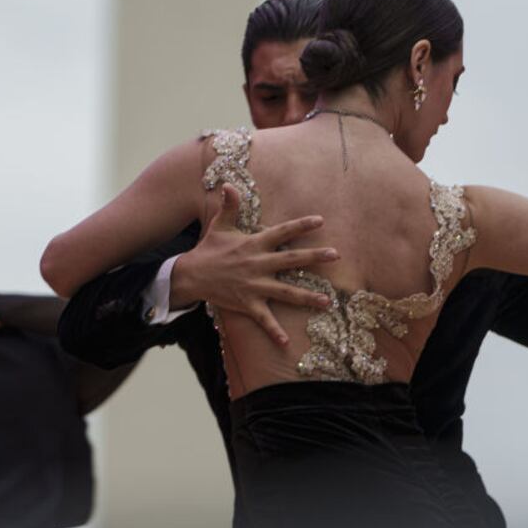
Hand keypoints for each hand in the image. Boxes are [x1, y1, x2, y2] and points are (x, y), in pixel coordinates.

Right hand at [172, 183, 337, 345]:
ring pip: (285, 292)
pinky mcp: (247, 303)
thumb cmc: (209, 249)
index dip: (301, 226)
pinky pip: (264, 319)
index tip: (321, 221)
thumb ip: (229, 206)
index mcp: (253, 244)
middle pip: (291, 260)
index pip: (281, 232)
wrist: (191, 275)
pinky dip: (274, 332)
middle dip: (314, 258)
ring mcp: (254, 286)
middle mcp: (257, 264)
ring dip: (307, 297)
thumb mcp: (219, 225)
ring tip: (328, 302)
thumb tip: (229, 183)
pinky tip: (286, 343)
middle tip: (336, 255)